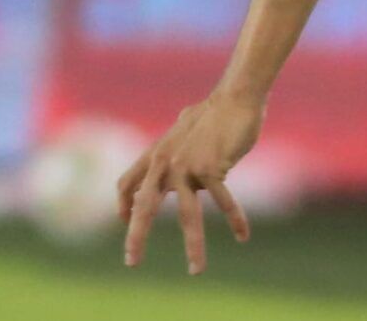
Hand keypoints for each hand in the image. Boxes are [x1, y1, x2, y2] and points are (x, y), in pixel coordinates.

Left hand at [119, 92, 259, 273]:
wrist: (235, 97)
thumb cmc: (215, 112)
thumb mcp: (185, 130)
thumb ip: (177, 150)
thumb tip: (185, 172)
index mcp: (156, 153)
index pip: (127, 182)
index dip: (123, 204)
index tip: (123, 220)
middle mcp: (165, 162)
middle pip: (144, 207)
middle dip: (137, 237)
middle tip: (132, 262)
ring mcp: (187, 166)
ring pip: (187, 215)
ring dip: (193, 245)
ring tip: (196, 270)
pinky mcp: (211, 168)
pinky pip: (222, 201)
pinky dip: (235, 219)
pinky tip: (242, 235)